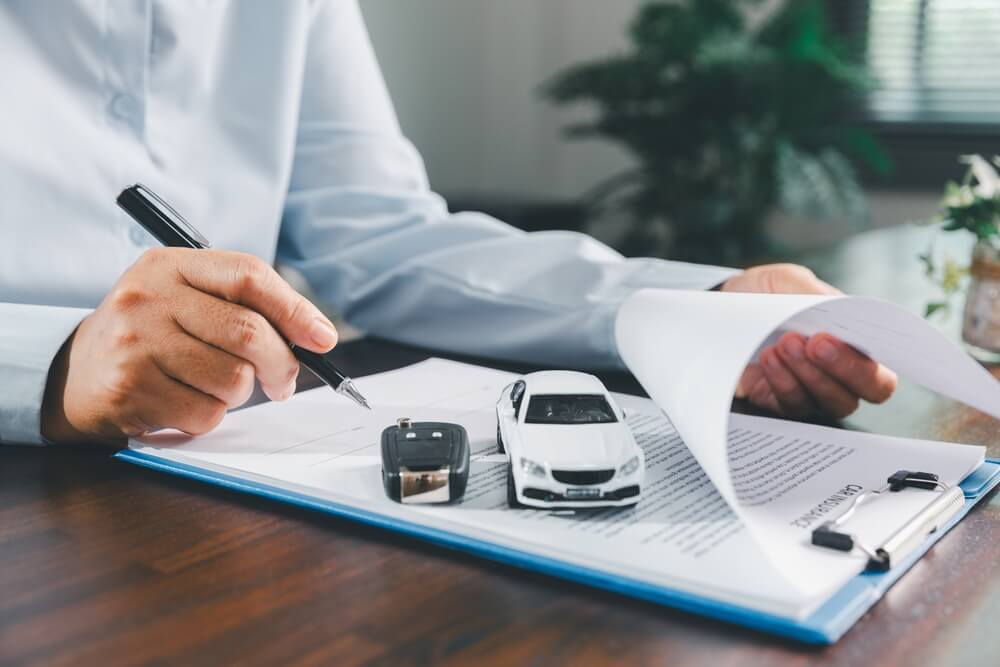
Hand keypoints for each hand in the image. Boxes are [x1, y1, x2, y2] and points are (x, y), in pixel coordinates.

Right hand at [41, 248, 338, 443]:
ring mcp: (135, 343)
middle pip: (248, 332)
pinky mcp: (129, 389)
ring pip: (232, 379)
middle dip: (281, 364)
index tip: (323, 338)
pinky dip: (210, 417)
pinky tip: (186, 403)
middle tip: (283, 382)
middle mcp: (148, 297)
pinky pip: (205, 414)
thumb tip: (318, 336)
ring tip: (216, 387)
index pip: (249, 275)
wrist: (76, 372)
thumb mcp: (187, 299)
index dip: (295, 309)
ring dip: (240, 394)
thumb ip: (246, 306)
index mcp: (170, 265)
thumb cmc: (154, 334)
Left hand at [722, 264, 896, 418]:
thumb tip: (833, 305)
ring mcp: (813, 392)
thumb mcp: (785, 281)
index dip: (872, 364)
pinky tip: (769, 358)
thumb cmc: (766, 295)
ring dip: (808, 373)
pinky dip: (781, 381)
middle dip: (844, 368)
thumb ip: (810, 291)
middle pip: (866, 392)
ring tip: (785, 343)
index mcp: (855, 344)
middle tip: (816, 343)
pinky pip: (792, 404)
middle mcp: (842, 375)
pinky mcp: (782, 403)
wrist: (722, 310)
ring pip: (830, 402)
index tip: (843, 337)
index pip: (883, 372)